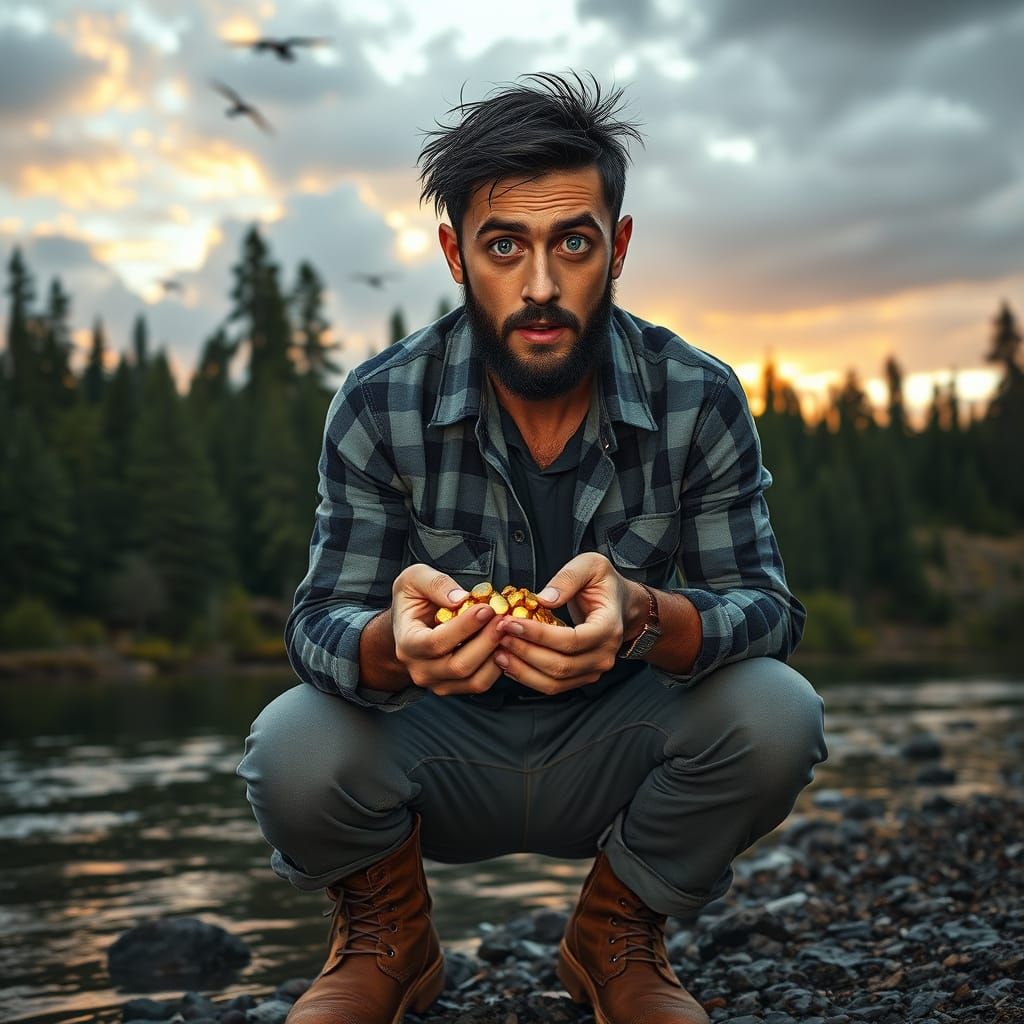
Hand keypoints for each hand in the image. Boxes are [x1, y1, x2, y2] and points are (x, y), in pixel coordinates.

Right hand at [391, 564, 503, 696]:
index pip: (436, 643)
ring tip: (506, 630)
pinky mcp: (454, 687)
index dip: (465, 627)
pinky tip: (504, 644)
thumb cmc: (413, 599)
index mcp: (407, 643)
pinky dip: (498, 666)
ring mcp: (437, 682)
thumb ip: (435, 584)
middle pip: (459, 666)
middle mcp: (419, 669)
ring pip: (474, 680)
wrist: (410, 624)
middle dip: (487, 641)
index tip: (486, 609)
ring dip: (496, 654)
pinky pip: (481, 683)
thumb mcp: (414, 579)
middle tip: (504, 619)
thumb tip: (460, 599)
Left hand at [493, 552, 638, 694]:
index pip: (571, 640)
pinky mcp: (582, 676)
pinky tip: (510, 663)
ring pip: (554, 681)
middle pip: (560, 665)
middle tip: (500, 635)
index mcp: (609, 627)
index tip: (512, 623)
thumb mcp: (591, 566)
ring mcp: (594, 669)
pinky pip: (553, 685)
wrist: (622, 605)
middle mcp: (604, 654)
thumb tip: (545, 598)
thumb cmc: (605, 585)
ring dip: (523, 669)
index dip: (538, 635)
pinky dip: (528, 677)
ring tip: (499, 651)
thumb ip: (568, 578)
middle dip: (525, 651)